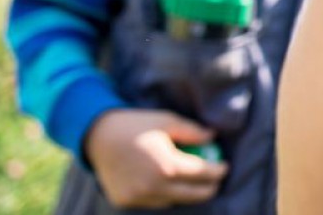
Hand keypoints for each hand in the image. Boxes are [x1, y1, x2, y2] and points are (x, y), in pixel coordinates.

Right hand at [84, 108, 227, 208]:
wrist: (97, 136)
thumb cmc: (136, 125)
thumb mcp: (168, 121)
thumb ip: (193, 132)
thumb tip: (213, 137)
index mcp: (167, 166)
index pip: (203, 174)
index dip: (218, 171)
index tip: (225, 167)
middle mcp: (154, 187)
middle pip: (193, 195)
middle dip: (209, 188)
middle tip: (215, 179)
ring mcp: (138, 197)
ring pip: (173, 201)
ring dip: (186, 193)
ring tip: (193, 182)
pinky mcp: (126, 201)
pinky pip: (153, 202)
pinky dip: (163, 195)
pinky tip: (167, 184)